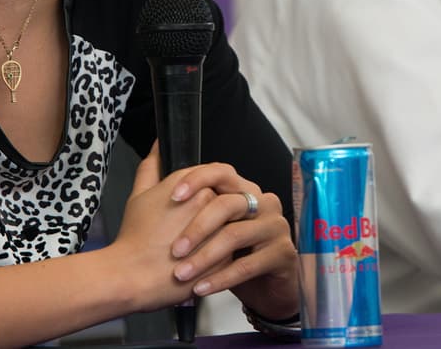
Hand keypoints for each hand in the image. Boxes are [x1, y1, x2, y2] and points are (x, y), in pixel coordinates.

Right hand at [103, 144, 220, 312]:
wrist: (132, 275)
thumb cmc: (135, 236)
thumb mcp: (140, 194)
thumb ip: (152, 166)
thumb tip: (158, 144)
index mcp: (194, 184)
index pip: (212, 179)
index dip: (199, 195)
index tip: (186, 211)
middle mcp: (211, 202)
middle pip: (224, 201)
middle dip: (211, 215)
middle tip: (187, 231)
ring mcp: (222, 228)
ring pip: (232, 225)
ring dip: (219, 235)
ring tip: (196, 249)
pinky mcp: (228, 257)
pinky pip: (233, 252)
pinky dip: (220, 257)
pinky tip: (200, 264)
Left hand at [166, 162, 299, 320]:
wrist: (263, 288)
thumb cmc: (230, 252)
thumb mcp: (202, 222)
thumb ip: (175, 187)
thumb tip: (157, 151)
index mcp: (243, 190)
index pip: (221, 172)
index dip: (196, 180)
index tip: (173, 196)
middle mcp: (263, 203)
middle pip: (228, 204)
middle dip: (197, 227)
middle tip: (175, 249)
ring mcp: (275, 227)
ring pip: (234, 236)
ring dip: (204, 257)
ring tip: (182, 273)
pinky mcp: (282, 254)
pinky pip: (247, 265)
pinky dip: (220, 278)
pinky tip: (200, 287)